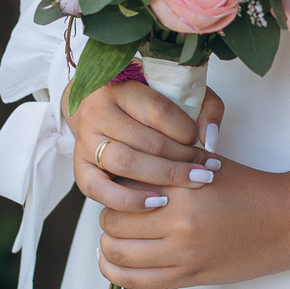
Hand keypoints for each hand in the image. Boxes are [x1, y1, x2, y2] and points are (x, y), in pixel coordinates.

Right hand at [67, 78, 224, 204]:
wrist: (99, 105)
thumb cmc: (145, 100)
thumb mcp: (178, 90)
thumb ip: (205, 106)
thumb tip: (209, 139)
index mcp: (121, 86)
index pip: (158, 110)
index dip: (186, 130)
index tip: (203, 142)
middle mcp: (98, 111)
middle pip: (146, 141)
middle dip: (182, 160)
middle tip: (207, 171)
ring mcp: (85, 140)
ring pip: (126, 163)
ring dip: (164, 178)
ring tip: (191, 183)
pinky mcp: (79, 167)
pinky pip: (99, 190)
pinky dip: (129, 201)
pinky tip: (157, 202)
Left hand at [95, 149, 289, 288]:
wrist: (287, 220)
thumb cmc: (250, 187)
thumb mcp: (207, 163)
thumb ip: (168, 163)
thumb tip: (128, 164)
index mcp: (182, 186)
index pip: (123, 186)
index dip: (114, 184)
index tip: (118, 184)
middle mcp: (178, 221)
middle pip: (113, 220)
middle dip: (109, 214)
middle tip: (118, 210)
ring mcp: (183, 254)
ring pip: (117, 252)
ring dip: (109, 243)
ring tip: (117, 234)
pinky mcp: (189, 277)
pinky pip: (135, 281)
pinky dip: (115, 270)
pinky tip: (113, 259)